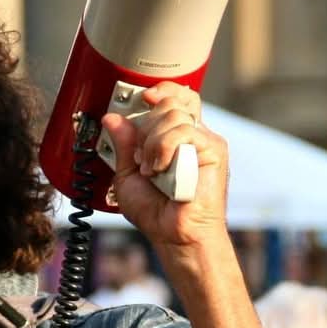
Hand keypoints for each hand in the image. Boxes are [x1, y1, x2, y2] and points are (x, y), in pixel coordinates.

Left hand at [100, 82, 228, 250]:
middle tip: (141, 157)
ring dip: (153, 142)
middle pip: (171, 101)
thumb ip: (122, 146)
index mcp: (175, 138)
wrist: (175, 236)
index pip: (174, 98)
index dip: (160, 91)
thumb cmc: (157, 213)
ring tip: (151, 169)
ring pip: (174, 114)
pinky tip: (161, 169)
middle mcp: (191, 136)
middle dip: (146, 126)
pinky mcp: (213, 149)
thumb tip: (112, 119)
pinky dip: (164, 148)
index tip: (142, 98)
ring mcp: (203, 141)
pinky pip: (184, 130)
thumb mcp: (127, 175)